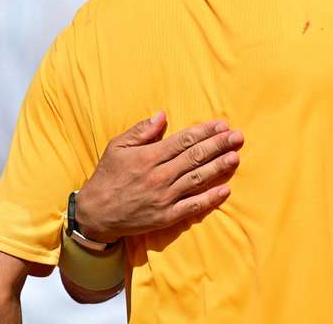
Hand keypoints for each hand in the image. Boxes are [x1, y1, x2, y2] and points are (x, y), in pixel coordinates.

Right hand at [76, 112, 243, 243]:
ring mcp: (164, 197)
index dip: (205, 132)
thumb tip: (162, 115)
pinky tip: (225, 190)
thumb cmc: (107, 177)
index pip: (184, 141)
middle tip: (238, 137)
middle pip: (195, 157)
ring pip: (197, 179)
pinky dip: (209, 199)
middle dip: (218, 146)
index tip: (222, 125)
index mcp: (148, 157)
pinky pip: (192, 207)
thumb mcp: (117, 147)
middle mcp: (159, 176)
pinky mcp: (166, 216)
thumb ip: (140, 131)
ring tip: (235, 157)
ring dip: (218, 168)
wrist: (94, 215)